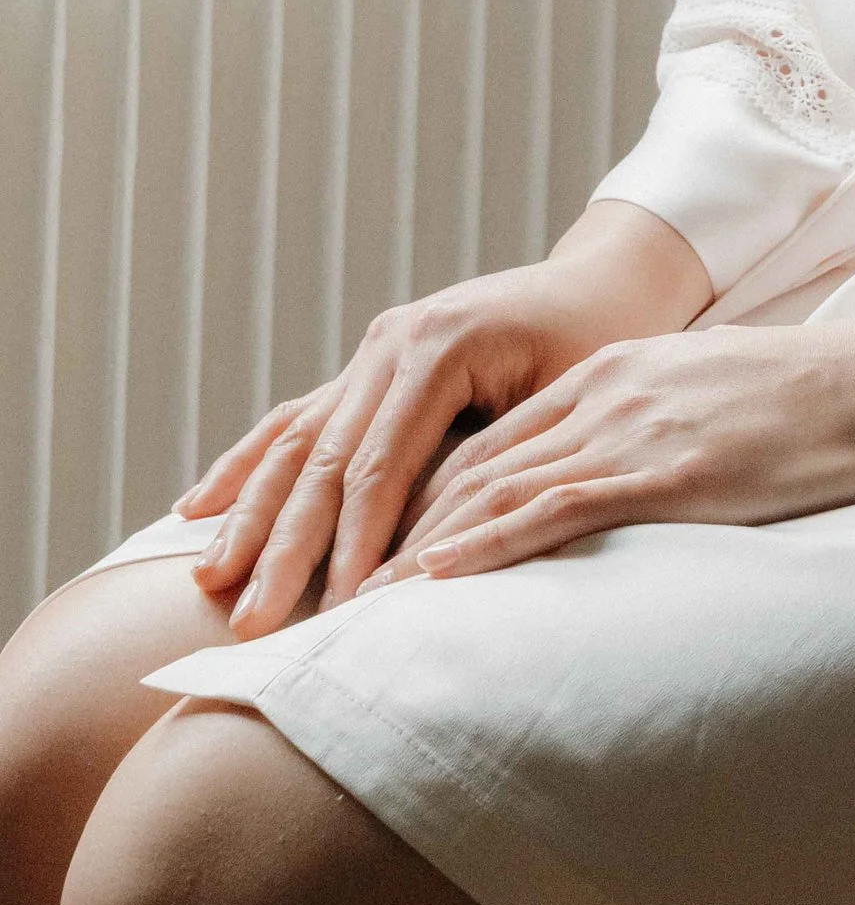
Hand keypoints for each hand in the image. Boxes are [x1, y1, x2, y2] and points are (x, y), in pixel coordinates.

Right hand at [177, 202, 710, 632]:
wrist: (607, 282)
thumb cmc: (605, 343)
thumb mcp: (569, 399)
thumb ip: (506, 461)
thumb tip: (458, 551)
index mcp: (441, 345)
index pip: (379, 465)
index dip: (353, 543)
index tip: (335, 612)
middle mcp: (394, 341)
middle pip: (324, 458)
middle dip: (284, 546)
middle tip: (250, 622)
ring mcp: (374, 350)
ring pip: (297, 441)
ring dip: (250, 514)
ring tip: (209, 578)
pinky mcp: (368, 366)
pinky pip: (297, 419)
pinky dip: (248, 463)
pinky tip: (198, 506)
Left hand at [360, 242, 854, 589]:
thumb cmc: (816, 412)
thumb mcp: (713, 417)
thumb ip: (652, 449)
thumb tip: (613, 510)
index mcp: (610, 381)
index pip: (481, 444)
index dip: (404, 500)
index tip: (343, 553)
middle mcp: (601, 396)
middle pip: (460, 466)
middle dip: (375, 529)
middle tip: (308, 588)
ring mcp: (628, 429)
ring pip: (486, 491)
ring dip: (403, 554)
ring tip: (334, 609)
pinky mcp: (662, 470)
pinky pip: (550, 511)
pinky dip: (481, 549)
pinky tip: (430, 584)